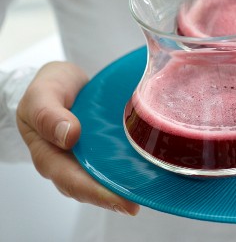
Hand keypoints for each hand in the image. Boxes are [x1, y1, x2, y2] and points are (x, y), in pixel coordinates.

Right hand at [16, 61, 139, 214]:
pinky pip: (116, 161)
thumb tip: (69, 136)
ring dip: (126, 185)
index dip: (98, 193)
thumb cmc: (49, 88)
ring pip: (106, 177)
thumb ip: (48, 114)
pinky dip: (131, 166)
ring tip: (150, 190)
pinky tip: (150, 168)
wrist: (61, 78)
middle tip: (141, 201)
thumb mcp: (41, 95)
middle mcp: (70, 162)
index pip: (73, 182)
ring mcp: (88, 156)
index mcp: (50, 156)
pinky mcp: (104, 147)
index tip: (123, 200)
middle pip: (92, 187)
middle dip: (116, 197)